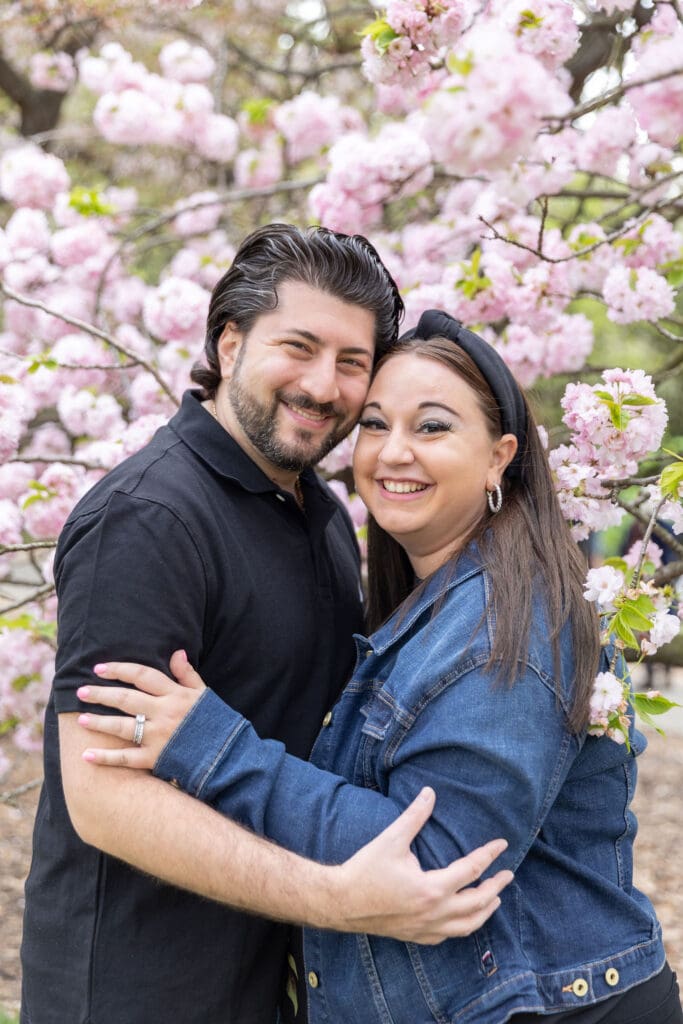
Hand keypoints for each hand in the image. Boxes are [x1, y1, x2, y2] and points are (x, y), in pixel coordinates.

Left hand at [77, 650, 205, 768]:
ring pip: (123, 727)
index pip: (143, 676)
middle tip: (80, 691)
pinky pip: (126, 758)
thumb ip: (187, 675)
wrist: (228, 756)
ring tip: (80, 719)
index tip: (99, 668)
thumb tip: (176, 652)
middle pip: (126, 699)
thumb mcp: (204, 695)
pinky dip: (106, 758)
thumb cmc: (215, 723)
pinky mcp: (156, 759)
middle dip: (101, 694)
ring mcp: (159, 737)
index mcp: (176, 695)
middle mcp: (165, 713)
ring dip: (99, 722)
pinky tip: (86, 756)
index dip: (120, 670)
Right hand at [329, 788, 512, 943]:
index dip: (488, 856)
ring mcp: (426, 928)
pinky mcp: (416, 936)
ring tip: (495, 900)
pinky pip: (448, 936)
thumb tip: (430, 792)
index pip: (471, 871)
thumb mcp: (391, 839)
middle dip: (495, 887)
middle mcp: (434, 912)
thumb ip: (414, 816)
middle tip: (508, 875)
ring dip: (484, 911)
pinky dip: (463, 926)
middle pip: (477, 903)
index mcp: (431, 888)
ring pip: (467, 926)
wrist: (341, 902)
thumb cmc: (366, 869)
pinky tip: (464, 918)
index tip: (502, 845)